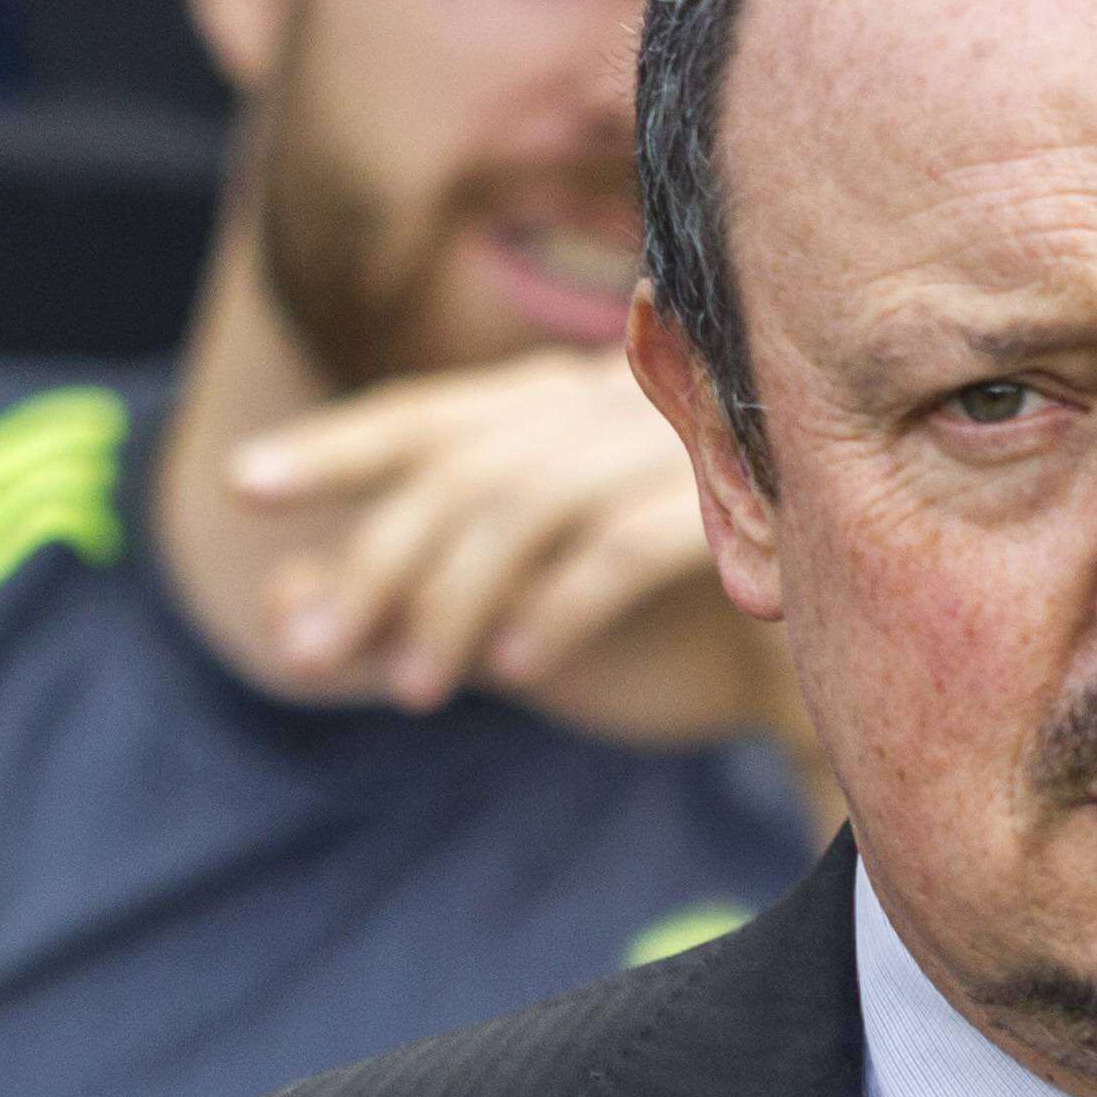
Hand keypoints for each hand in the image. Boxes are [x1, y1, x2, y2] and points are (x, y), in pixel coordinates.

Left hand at [225, 348, 786, 748]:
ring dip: (456, 599)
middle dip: (375, 561)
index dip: (335, 447)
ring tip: (412, 687)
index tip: (239, 486)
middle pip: (462, 467)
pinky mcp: (742, 506)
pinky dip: (560, 603)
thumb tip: (278, 612)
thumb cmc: (670, 624)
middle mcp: (611, 409)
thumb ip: (405, 600)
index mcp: (560, 409)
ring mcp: (679, 449)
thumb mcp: (517, 612)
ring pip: (528, 503)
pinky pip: (623, 545)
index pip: (426, 417)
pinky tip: (516, 665)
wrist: (857, 641)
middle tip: (311, 655)